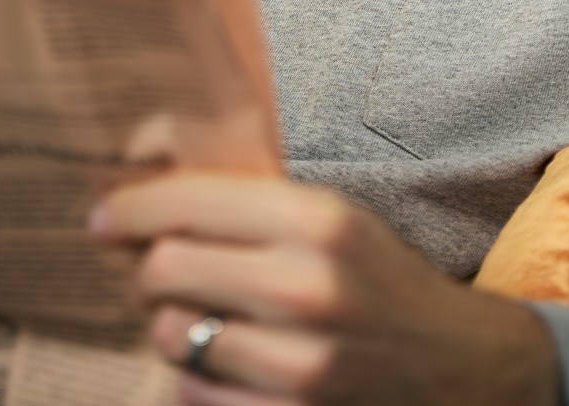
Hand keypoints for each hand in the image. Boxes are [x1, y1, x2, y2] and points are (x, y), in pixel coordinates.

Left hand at [90, 174, 560, 405]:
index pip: (187, 202)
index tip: (104, 218)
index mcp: (318, 220)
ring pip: (170, 334)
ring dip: (173, 328)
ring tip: (204, 322)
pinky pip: (192, 394)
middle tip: (164, 275)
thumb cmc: (379, 283)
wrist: (464, 368)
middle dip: (151, 272)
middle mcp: (308, 287)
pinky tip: (222, 367)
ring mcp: (301, 363)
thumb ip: (248, 202)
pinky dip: (194, 381)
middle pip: (164, 269)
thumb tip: (138, 184)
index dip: (130, 209)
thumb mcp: (333, 220)